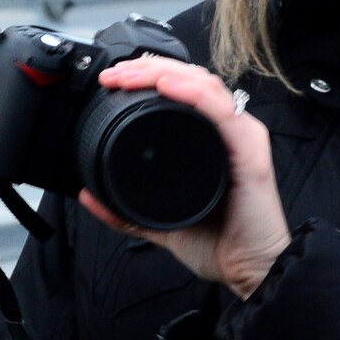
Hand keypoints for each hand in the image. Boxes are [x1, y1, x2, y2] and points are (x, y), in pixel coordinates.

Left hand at [80, 56, 292, 297]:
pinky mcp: (250, 152)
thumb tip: (88, 196)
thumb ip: (123, 211)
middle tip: (115, 74)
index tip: (112, 81)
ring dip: (164, 72)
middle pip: (189, 78)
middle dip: (148, 67)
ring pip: (204, 84)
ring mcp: (241, 137)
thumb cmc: (221, 243)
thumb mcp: (159, 223)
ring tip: (132, 75)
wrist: (251, 272)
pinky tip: (168, 86)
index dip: (146, 77)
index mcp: (210, 138)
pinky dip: (193, 93)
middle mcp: (227, 130)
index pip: (180, 89)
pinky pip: (222, 111)